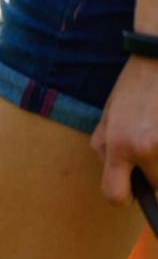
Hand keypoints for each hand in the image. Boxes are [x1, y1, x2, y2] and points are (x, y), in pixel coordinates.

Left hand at [91, 55, 157, 205]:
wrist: (157, 62)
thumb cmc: (132, 90)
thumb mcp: (106, 119)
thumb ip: (106, 151)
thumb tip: (118, 179)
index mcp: (118, 145)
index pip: (115, 195)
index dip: (122, 197)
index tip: (129, 190)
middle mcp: (145, 148)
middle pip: (155, 186)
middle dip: (152, 173)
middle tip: (149, 145)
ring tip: (156, 132)